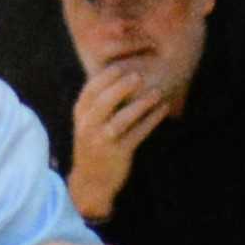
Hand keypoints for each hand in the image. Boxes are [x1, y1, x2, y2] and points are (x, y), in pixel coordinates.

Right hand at [64, 61, 171, 219]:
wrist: (90, 180)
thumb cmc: (94, 142)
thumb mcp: (88, 121)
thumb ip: (99, 99)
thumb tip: (120, 70)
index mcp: (80, 113)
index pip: (91, 88)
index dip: (108, 74)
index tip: (124, 64)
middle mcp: (88, 126)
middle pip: (104, 101)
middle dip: (122, 86)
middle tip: (140, 75)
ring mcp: (102, 141)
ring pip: (122, 119)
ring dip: (141, 104)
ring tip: (157, 92)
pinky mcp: (119, 153)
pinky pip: (137, 134)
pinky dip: (151, 120)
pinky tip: (163, 109)